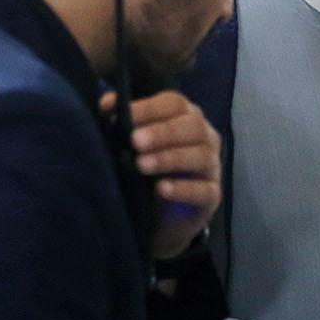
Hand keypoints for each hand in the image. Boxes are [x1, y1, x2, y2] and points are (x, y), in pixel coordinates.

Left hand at [103, 91, 221, 257]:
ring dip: (169, 158)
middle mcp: (205, 137)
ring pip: (200, 156)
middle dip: (162, 132)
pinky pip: (204, 190)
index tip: (123, 115)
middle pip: (193, 126)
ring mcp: (212, 167)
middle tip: (135, 141)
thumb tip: (107, 104)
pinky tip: (161, 190)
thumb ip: (123, 122)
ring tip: (141, 165)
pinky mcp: (212, 195)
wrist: (159, 216)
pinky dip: (183, 189)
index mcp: (186, 117)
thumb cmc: (148, 170)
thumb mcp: (134, 145)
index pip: (174, 103)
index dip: (150, 108)